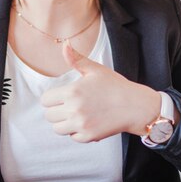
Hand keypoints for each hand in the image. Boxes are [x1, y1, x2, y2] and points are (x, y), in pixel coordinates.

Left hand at [41, 41, 160, 142]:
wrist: (135, 106)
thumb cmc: (115, 86)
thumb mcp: (95, 69)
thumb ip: (76, 59)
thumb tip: (64, 44)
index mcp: (72, 91)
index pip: (45, 100)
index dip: (52, 98)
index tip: (62, 97)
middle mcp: (74, 109)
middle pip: (49, 115)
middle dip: (57, 110)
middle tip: (70, 106)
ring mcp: (81, 124)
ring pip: (57, 128)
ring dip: (64, 123)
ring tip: (77, 115)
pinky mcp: (88, 136)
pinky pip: (72, 137)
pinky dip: (77, 132)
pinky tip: (87, 122)